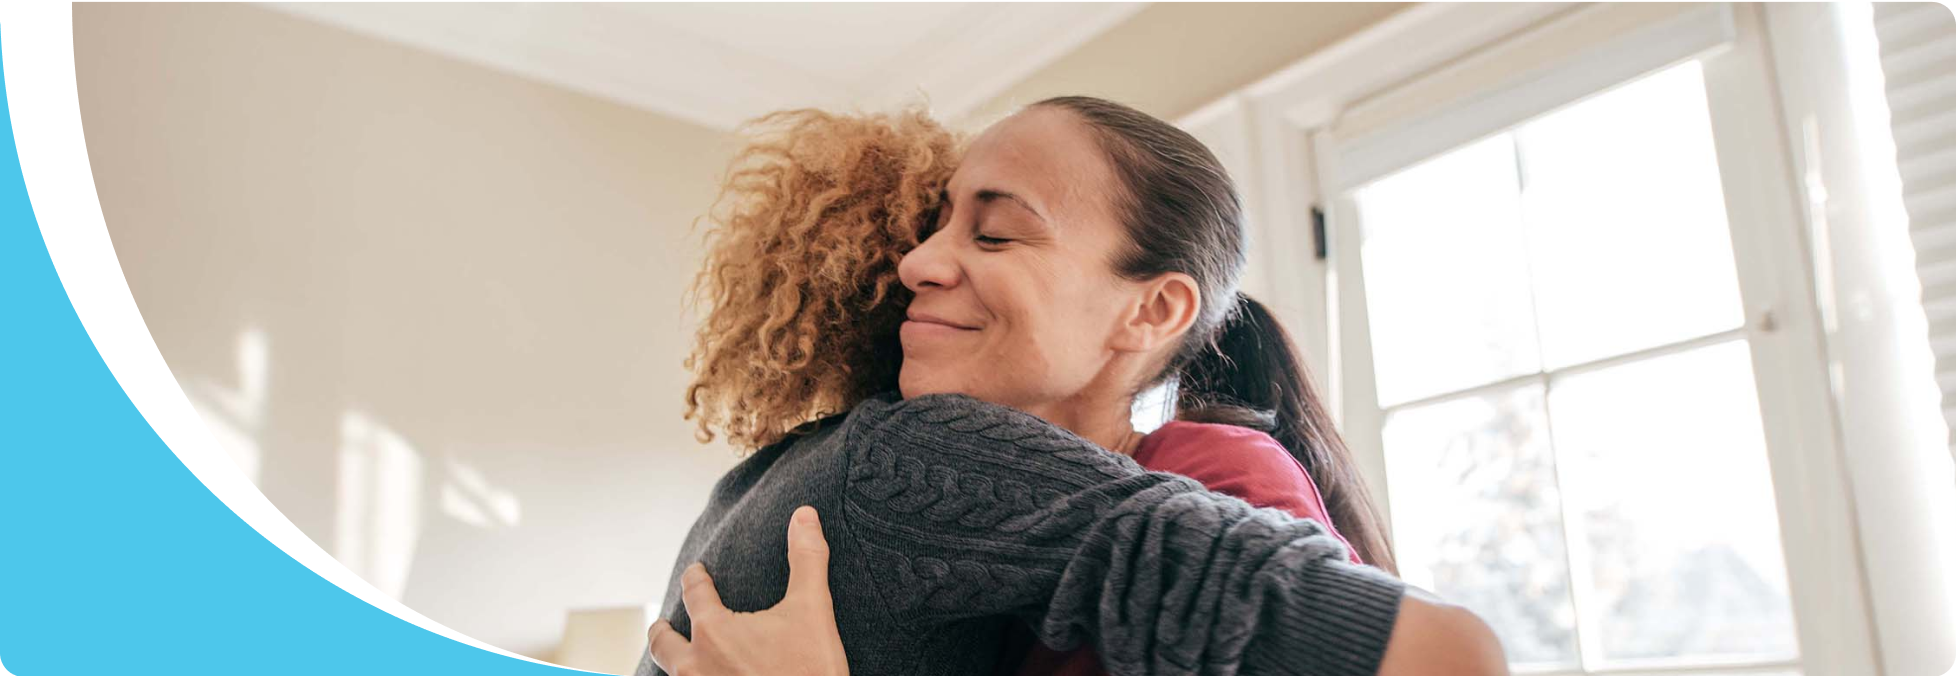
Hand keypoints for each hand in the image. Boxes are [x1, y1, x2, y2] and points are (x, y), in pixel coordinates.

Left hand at [647, 506, 849, 675]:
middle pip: (664, 644)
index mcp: (714, 632)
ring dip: (672, 663)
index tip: (697, 572)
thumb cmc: (809, 671)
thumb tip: (805, 515)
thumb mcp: (813, 610)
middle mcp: (696, 667)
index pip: (695, 594)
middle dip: (662, 630)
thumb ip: (807, 559)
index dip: (696, 579)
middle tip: (662, 623)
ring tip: (676, 658)